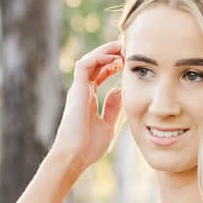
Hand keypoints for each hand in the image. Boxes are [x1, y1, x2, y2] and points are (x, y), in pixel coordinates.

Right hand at [49, 40, 124, 174]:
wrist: (75, 157)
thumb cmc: (89, 148)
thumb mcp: (108, 126)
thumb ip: (113, 109)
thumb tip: (119, 91)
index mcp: (88, 98)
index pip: (100, 73)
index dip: (113, 64)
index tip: (128, 61)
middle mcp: (82, 91)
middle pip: (95, 63)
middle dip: (111, 52)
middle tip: (127, 46)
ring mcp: (78, 89)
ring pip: (90, 60)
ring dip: (106, 50)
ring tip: (122, 46)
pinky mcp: (76, 90)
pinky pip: (85, 64)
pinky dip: (99, 58)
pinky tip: (115, 59)